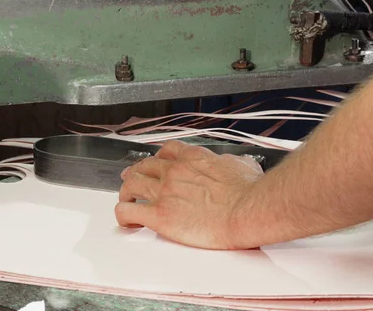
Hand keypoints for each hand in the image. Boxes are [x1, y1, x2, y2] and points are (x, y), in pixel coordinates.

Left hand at [115, 140, 263, 249]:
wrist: (248, 210)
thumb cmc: (249, 192)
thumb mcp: (243, 165)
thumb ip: (232, 163)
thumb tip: (236, 164)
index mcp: (193, 158)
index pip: (167, 151)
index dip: (157, 157)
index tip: (155, 163)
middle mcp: (174, 171)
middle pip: (144, 166)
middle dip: (136, 172)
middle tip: (132, 179)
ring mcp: (164, 192)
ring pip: (131, 185)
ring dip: (126, 192)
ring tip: (127, 200)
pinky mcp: (159, 215)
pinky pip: (128, 212)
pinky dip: (123, 216)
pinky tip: (128, 222)